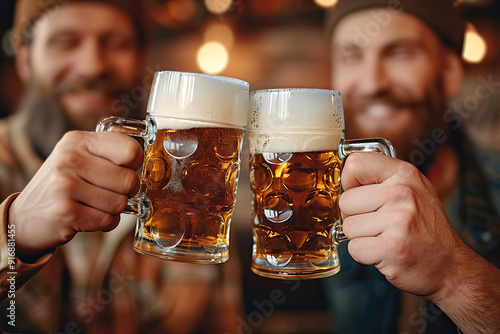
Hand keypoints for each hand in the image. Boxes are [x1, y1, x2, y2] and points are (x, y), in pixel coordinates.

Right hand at [9, 131, 142, 260]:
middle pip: (129, 180)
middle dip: (126, 192)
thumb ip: (109, 154)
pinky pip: (108, 220)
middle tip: (109, 192)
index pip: (130, 150)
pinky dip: (105, 223)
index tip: (124, 170)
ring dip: (113, 209)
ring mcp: (65, 186)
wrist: (26, 216)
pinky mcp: (65, 212)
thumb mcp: (79, 157)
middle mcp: (70, 159)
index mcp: (78, 140)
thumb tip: (149, 161)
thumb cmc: (63, 184)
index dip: (135, 165)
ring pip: (121, 203)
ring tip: (94, 204)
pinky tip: (89, 217)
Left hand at [339, 152, 462, 298]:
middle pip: (346, 200)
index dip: (349, 182)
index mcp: (405, 174)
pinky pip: (354, 248)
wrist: (451, 266)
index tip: (359, 194)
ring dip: (360, 237)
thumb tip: (344, 178)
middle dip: (353, 216)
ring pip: (348, 226)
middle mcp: (403, 193)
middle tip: (377, 224)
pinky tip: (384, 252)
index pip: (355, 163)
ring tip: (384, 238)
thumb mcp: (412, 189)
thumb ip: (381, 178)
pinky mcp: (392, 248)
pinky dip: (364, 255)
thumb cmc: (425, 227)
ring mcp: (398, 221)